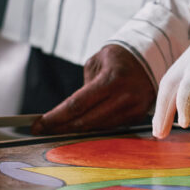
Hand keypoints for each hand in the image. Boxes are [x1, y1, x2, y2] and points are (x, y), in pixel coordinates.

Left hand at [31, 44, 155, 133]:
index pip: (77, 105)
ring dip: (76, 131)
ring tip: (58, 129)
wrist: (150, 58)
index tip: (39, 125)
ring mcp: (133, 109)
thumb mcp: (97, 61)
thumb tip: (70, 111)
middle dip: (61, 128)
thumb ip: (83, 87)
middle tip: (42, 131)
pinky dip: (93, 127)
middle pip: (85, 121)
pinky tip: (80, 126)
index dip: (56, 118)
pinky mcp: (137, 117)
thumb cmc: (119, 58)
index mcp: (111, 79)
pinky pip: (109, 127)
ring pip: (97, 128)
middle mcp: (124, 97)